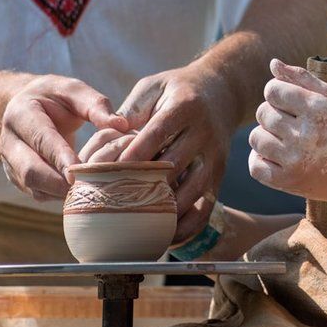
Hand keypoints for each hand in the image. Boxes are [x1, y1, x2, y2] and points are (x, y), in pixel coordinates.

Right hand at [0, 75, 128, 201]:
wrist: (28, 106)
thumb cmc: (55, 97)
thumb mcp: (73, 90)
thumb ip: (96, 104)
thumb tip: (122, 125)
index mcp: (20, 114)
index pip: (41, 139)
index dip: (60, 156)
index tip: (80, 170)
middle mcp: (9, 142)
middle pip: (30, 171)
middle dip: (59, 183)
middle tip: (90, 188)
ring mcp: (11, 164)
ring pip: (34, 187)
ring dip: (61, 193)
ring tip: (91, 190)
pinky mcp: (19, 179)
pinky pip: (39, 194)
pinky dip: (59, 196)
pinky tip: (81, 192)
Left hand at [116, 63, 239, 240]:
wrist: (222, 91)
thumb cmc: (177, 90)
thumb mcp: (154, 87)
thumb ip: (130, 110)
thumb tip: (103, 136)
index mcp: (185, 107)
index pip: (157, 134)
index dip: (134, 156)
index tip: (109, 174)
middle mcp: (204, 132)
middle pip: (174, 166)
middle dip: (145, 187)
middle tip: (115, 207)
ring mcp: (215, 156)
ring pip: (192, 191)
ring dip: (165, 213)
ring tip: (138, 229)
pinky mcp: (220, 176)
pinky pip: (206, 207)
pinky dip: (188, 227)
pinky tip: (166, 239)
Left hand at [248, 58, 326, 202]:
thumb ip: (302, 78)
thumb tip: (273, 63)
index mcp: (318, 109)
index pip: (273, 90)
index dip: (276, 92)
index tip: (288, 100)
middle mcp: (306, 135)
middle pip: (263, 112)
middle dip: (272, 112)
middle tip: (291, 121)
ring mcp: (296, 161)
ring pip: (256, 138)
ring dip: (266, 136)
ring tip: (285, 139)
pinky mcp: (289, 182)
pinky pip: (255, 167)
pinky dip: (260, 160)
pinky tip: (276, 156)